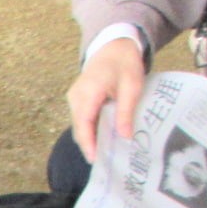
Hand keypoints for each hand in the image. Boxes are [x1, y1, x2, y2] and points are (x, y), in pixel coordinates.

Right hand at [66, 35, 145, 163]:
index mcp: (88, 92)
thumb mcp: (132, 86)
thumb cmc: (124, 64)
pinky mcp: (77, 98)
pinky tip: (102, 137)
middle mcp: (76, 96)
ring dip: (89, 138)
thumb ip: (126, 111)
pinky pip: (81, 118)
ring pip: (79, 124)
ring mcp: (74, 97)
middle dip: (89, 145)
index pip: (83, 124)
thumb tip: (124, 136)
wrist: (113, 46)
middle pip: (79, 127)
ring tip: (104, 152)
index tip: (95, 159)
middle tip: (104, 162)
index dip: (88, 143)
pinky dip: (89, 129)